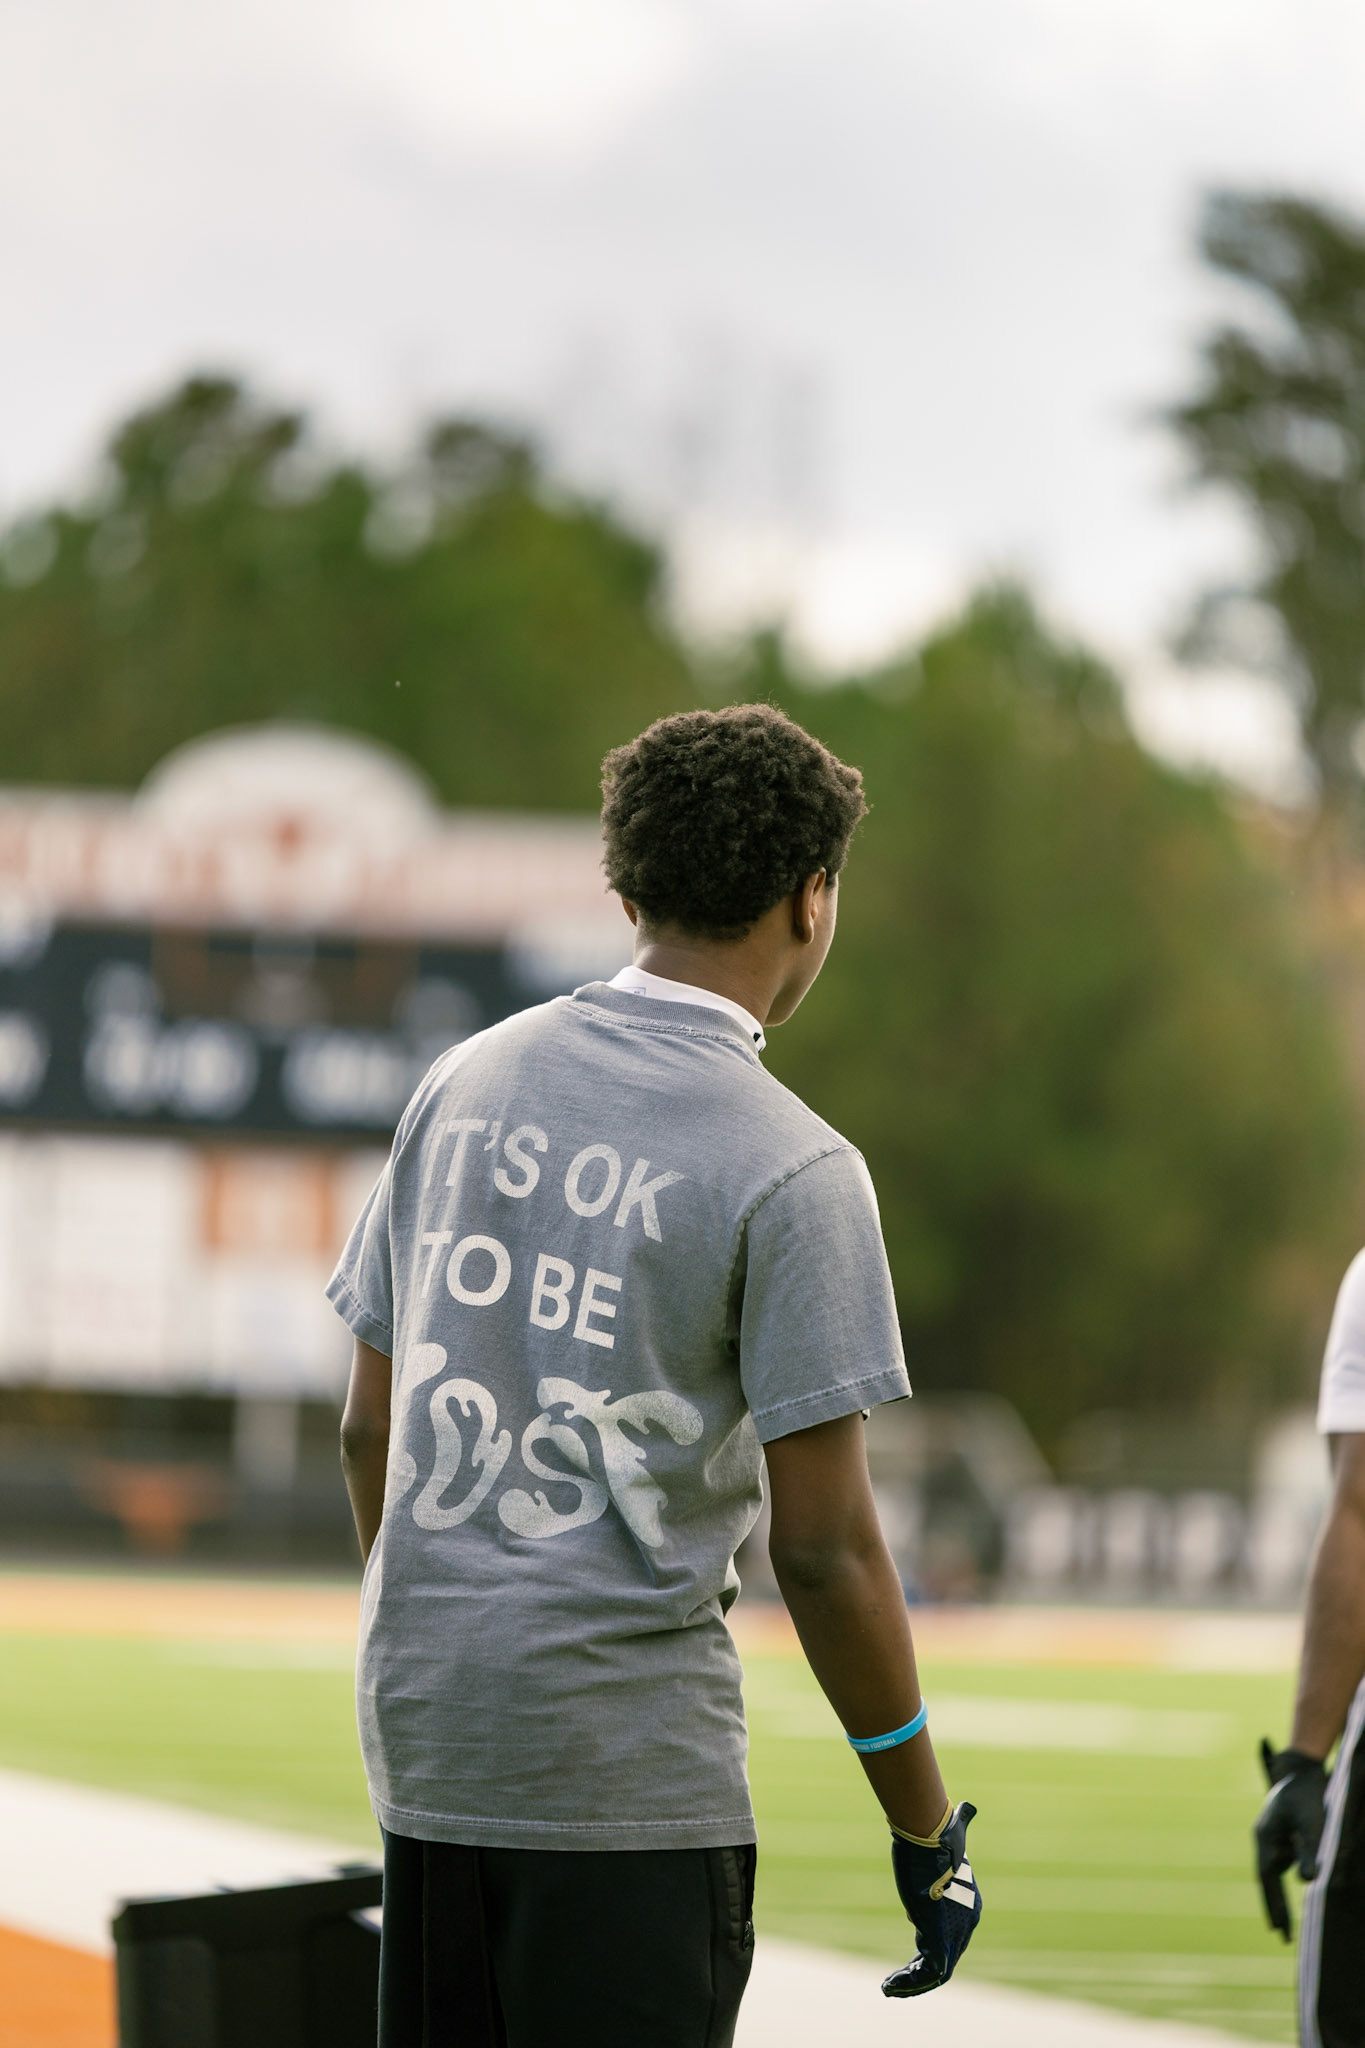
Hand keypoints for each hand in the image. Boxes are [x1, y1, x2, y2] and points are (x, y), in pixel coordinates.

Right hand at [882, 1801, 980, 1997]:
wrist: (930, 1840)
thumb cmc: (935, 1837)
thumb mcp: (952, 1836)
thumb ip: (962, 1826)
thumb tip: (968, 1807)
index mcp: (971, 1905)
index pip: (953, 1933)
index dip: (931, 1942)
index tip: (913, 1942)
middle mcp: (967, 1924)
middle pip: (946, 1955)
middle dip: (923, 1968)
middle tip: (900, 1977)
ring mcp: (955, 1934)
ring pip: (937, 1971)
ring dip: (913, 1982)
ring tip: (890, 1987)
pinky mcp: (941, 1941)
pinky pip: (928, 1974)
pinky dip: (909, 1983)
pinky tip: (889, 1985)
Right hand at [1255, 1740, 1327, 1940]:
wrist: (1303, 1771)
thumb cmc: (1306, 1796)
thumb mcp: (1311, 1824)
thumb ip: (1309, 1851)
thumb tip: (1308, 1882)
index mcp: (1265, 1838)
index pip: (1267, 1879)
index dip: (1274, 1904)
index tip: (1279, 1930)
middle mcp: (1267, 1841)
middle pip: (1267, 1880)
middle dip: (1275, 1908)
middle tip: (1282, 1937)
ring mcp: (1275, 1839)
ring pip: (1277, 1873)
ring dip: (1281, 1896)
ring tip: (1287, 1923)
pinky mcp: (1285, 1837)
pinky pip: (1287, 1863)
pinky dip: (1291, 1879)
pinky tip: (1301, 1885)